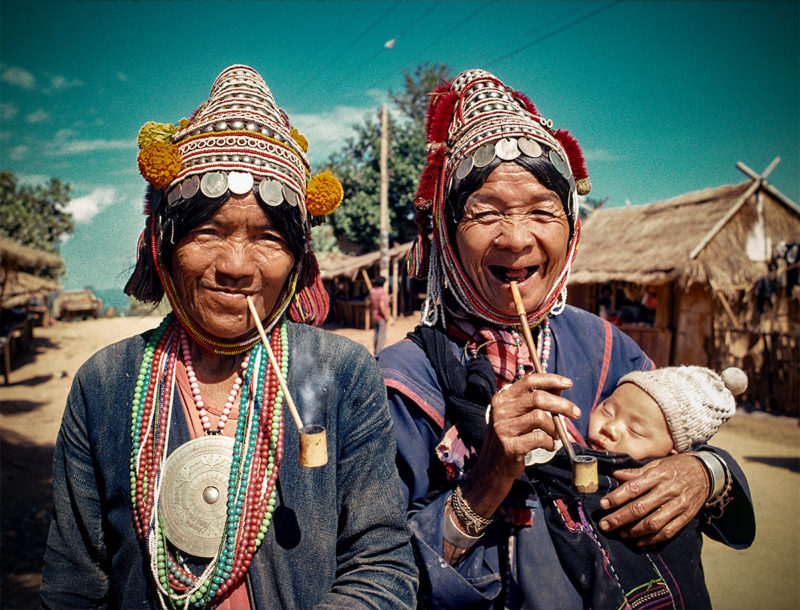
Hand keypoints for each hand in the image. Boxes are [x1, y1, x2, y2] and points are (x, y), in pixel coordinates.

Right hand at [461, 374, 578, 515]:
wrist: (492, 470)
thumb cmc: (511, 439)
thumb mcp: (518, 417)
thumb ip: (536, 401)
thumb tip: (559, 387)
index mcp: (502, 399)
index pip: (528, 381)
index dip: (550, 379)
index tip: (568, 383)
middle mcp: (500, 410)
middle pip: (537, 397)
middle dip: (562, 404)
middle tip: (576, 412)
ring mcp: (503, 428)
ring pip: (540, 417)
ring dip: (555, 428)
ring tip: (556, 436)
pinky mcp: (510, 446)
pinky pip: (539, 438)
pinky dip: (550, 443)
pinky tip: (549, 446)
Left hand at [598, 453, 708, 545]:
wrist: (707, 473)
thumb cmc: (677, 467)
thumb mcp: (657, 463)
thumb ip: (636, 471)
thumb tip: (615, 474)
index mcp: (659, 475)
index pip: (634, 487)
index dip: (616, 497)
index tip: (602, 505)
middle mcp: (668, 491)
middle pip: (640, 508)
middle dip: (619, 518)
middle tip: (604, 525)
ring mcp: (679, 506)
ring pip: (653, 523)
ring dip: (633, 531)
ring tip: (619, 533)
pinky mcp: (686, 518)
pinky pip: (667, 532)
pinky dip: (651, 539)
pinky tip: (638, 541)